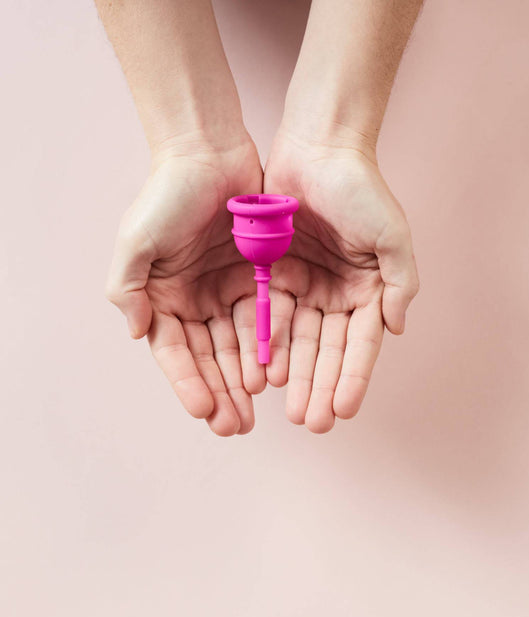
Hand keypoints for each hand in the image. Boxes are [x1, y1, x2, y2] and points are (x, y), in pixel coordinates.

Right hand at [106, 135, 266, 435]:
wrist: (209, 152)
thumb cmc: (168, 194)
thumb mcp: (136, 241)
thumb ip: (129, 289)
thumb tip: (139, 334)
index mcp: (162, 297)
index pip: (174, 351)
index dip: (187, 383)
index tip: (203, 412)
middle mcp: (192, 300)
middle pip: (207, 357)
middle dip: (219, 393)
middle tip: (234, 426)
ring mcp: (225, 290)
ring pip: (236, 345)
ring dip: (243, 378)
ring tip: (255, 410)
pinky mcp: (255, 278)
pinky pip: (263, 318)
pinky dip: (267, 345)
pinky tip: (274, 372)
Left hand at [263, 130, 418, 432]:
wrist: (317, 148)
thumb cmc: (360, 188)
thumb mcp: (391, 235)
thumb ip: (400, 284)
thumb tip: (396, 330)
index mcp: (366, 290)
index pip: (360, 345)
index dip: (353, 379)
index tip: (343, 411)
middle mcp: (335, 294)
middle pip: (327, 351)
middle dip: (320, 387)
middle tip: (310, 423)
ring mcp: (304, 286)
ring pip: (298, 340)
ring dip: (295, 376)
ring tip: (288, 408)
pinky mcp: (274, 274)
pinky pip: (270, 315)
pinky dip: (268, 344)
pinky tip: (263, 372)